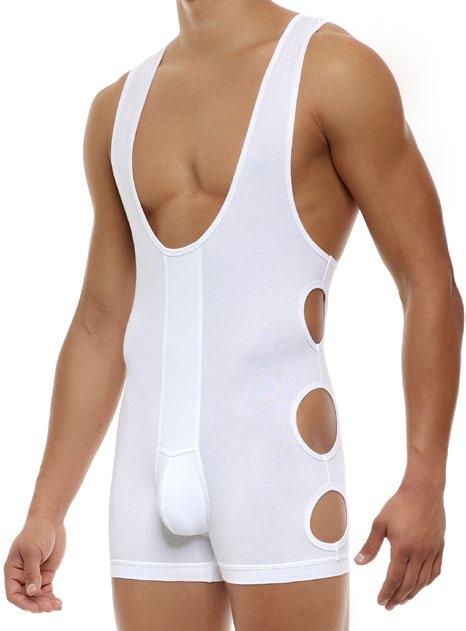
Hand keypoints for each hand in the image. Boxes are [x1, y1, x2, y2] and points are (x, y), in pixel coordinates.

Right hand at [4, 515, 65, 612]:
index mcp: (13, 571)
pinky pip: (47, 590)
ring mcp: (34, 575)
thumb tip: (32, 592)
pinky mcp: (46, 573)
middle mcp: (22, 576)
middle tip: (48, 608)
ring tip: (56, 606)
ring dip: (45, 603)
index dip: (22, 603)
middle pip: (26, 597)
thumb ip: (32, 572)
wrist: (50, 521)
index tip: (34, 608)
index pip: (13, 593)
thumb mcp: (32, 552)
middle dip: (36, 604)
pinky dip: (51, 597)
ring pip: (37, 596)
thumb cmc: (36, 533)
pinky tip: (59, 603)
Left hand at [355, 482, 444, 609]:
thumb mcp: (380, 523)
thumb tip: (359, 562)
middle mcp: (419, 553)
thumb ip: (370, 546)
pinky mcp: (439, 546)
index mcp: (402, 548)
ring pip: (423, 581)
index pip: (393, 579)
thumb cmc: (399, 504)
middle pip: (408, 584)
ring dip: (412, 593)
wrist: (423, 491)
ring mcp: (431, 551)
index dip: (386, 592)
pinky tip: (421, 584)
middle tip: (390, 605)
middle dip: (398, 597)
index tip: (381, 601)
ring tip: (402, 599)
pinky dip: (427, 581)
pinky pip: (435, 570)